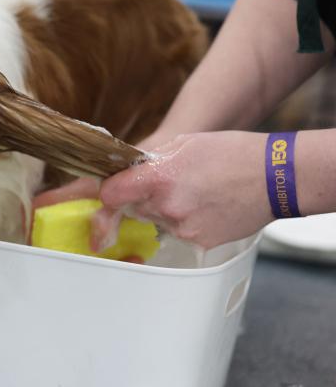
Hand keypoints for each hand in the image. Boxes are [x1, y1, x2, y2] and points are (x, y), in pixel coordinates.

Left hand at [97, 131, 273, 248]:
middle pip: (134, 208)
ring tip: (194, 192)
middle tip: (167, 184)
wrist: (276, 177)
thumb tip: (129, 173)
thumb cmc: (232, 153)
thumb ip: (151, 161)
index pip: (111, 193)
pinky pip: (178, 231)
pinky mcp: (198, 242)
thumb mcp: (183, 144)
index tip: (112, 191)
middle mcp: (167, 206)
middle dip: (142, 198)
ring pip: (156, 220)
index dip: (109, 191)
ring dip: (164, 209)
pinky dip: (185, 221)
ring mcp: (183, 228)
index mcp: (159, 178)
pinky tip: (205, 205)